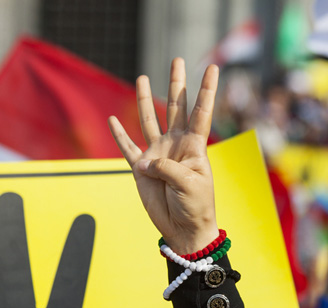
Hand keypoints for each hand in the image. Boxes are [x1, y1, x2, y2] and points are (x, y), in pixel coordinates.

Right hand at [108, 58, 219, 253]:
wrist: (183, 229)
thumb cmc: (195, 206)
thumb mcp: (188, 184)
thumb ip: (167, 167)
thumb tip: (144, 161)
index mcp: (194, 146)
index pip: (202, 112)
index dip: (207, 90)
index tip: (213, 67)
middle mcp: (176, 145)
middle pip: (175, 107)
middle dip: (176, 83)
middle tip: (177, 59)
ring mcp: (158, 155)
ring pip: (149, 120)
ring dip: (144, 99)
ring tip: (142, 77)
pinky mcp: (141, 169)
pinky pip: (128, 148)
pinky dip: (120, 135)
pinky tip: (113, 120)